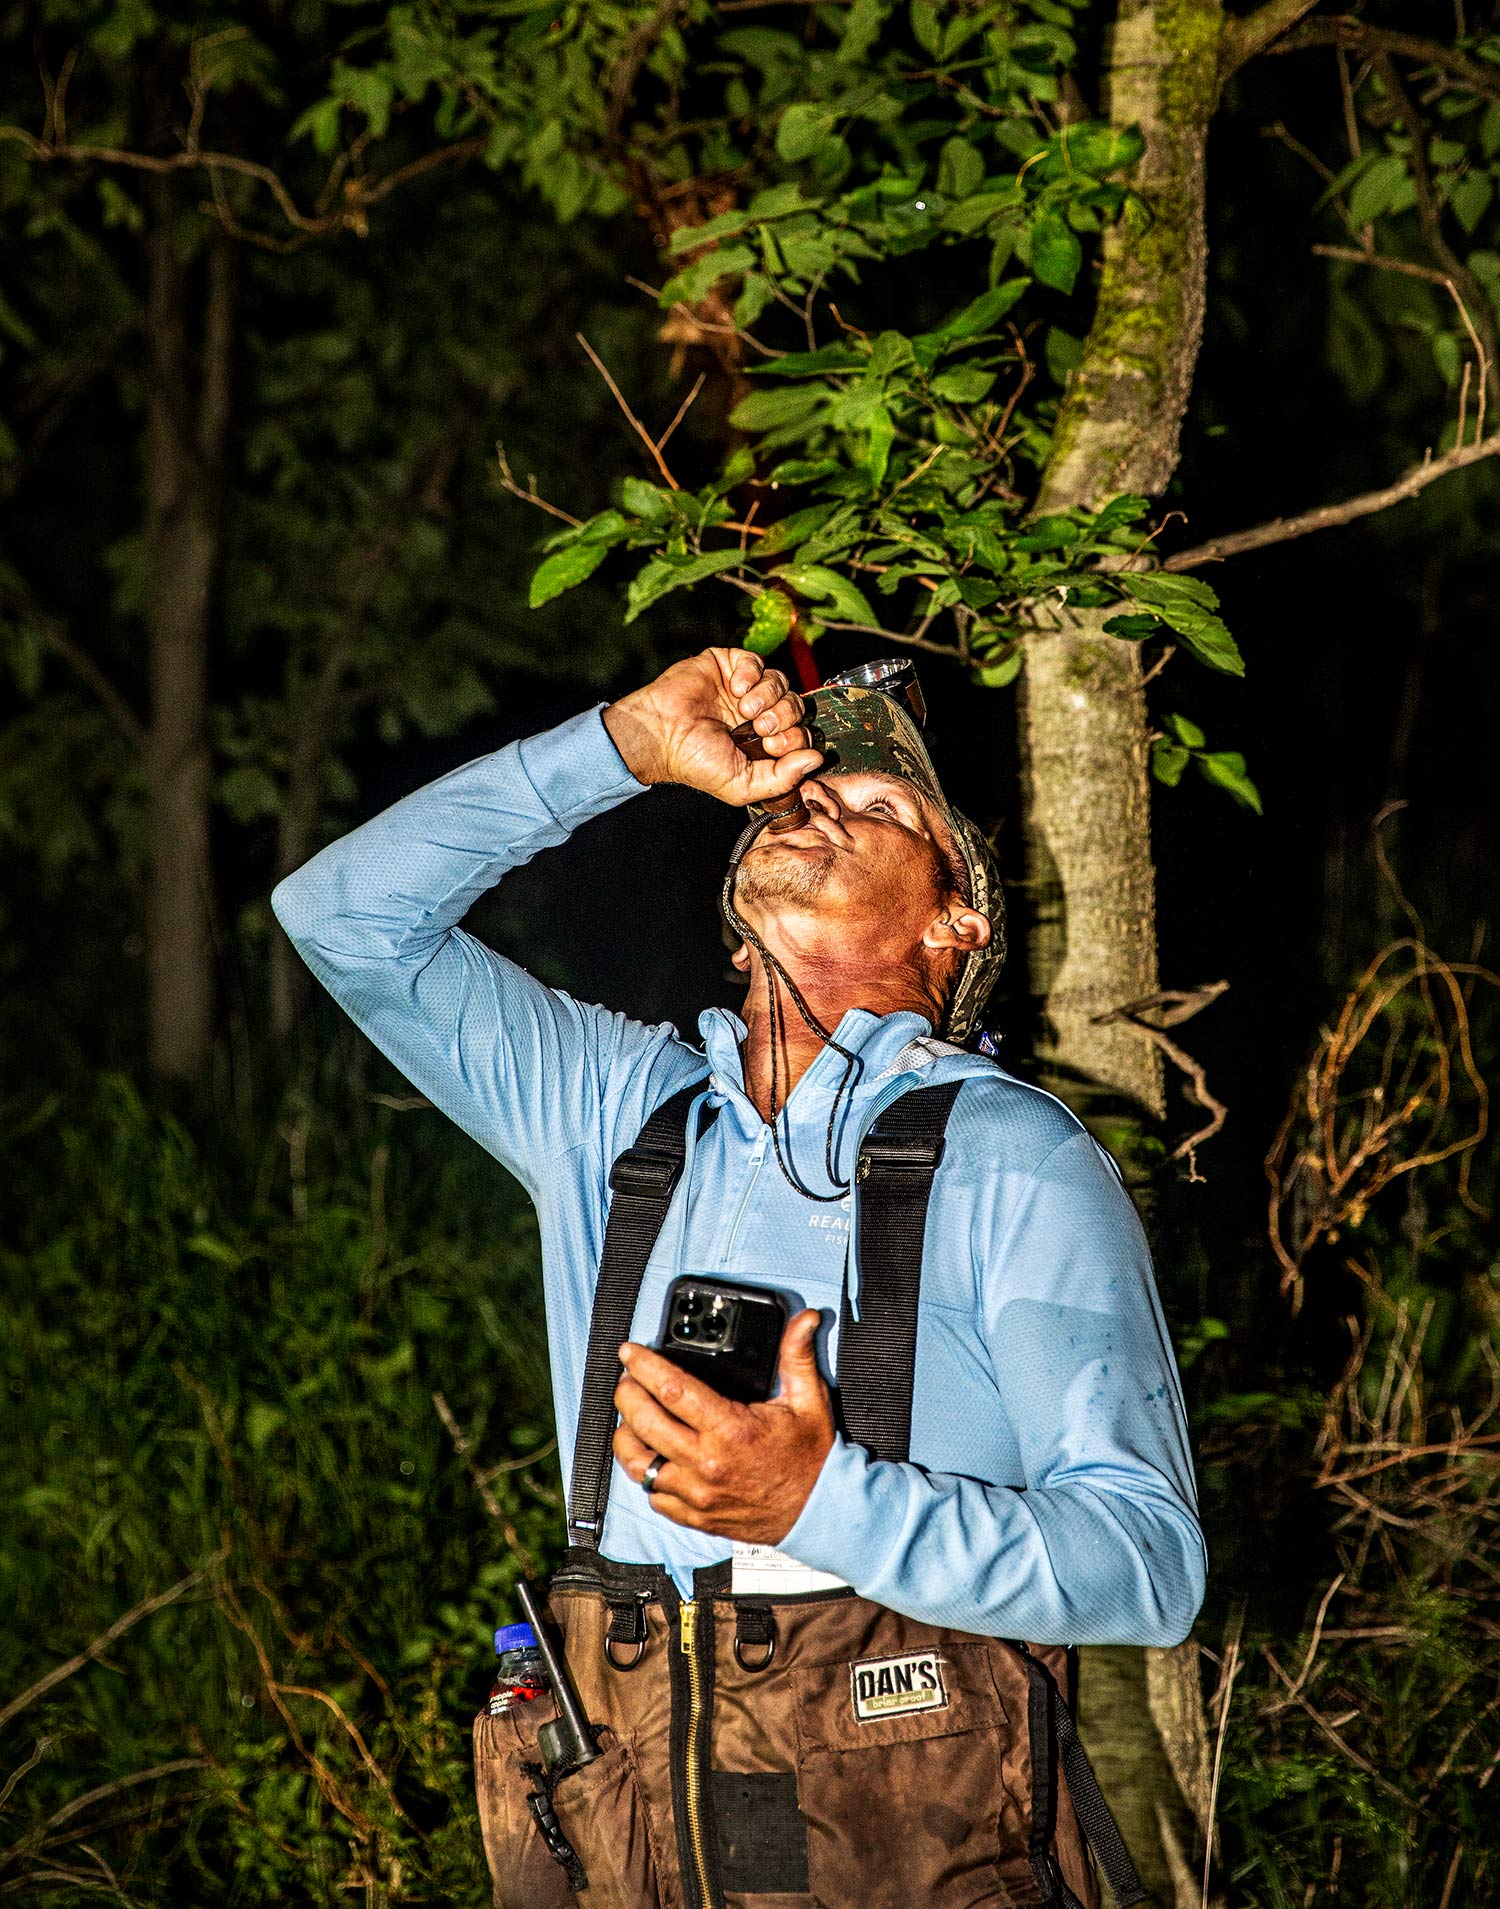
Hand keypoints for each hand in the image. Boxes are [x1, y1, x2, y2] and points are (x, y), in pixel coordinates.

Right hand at [603, 647, 822, 806]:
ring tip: (744, 709)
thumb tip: (818, 759)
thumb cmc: (696, 763)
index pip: (801, 733)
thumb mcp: (743, 784)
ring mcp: (744, 689)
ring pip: (781, 682)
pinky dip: (752, 674)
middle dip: (785, 717)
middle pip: (796, 706)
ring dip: (768, 696)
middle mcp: (758, 714)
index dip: (795, 738)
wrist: (661, 735)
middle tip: (762, 728)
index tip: (771, 747)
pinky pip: (758, 661)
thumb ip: (783, 778)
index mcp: (763, 743)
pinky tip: (735, 689)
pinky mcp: (729, 666)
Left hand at [611, 1310, 835, 1543]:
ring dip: (627, 1436)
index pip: (672, 1389)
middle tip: (627, 1378)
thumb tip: (804, 1319)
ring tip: (631, 1417)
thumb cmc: (811, 1458)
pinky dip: (645, 1473)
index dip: (644, 1365)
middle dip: (627, 1393)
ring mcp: (697, 1494)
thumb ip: (797, 1356)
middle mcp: (707, 1463)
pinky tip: (651, 1456)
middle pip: (644, 1422)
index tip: (631, 1352)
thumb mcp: (809, 1400)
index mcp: (731, 1430)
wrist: (820, 1511)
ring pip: (638, 1464)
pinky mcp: (695, 1516)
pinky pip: (653, 1495)